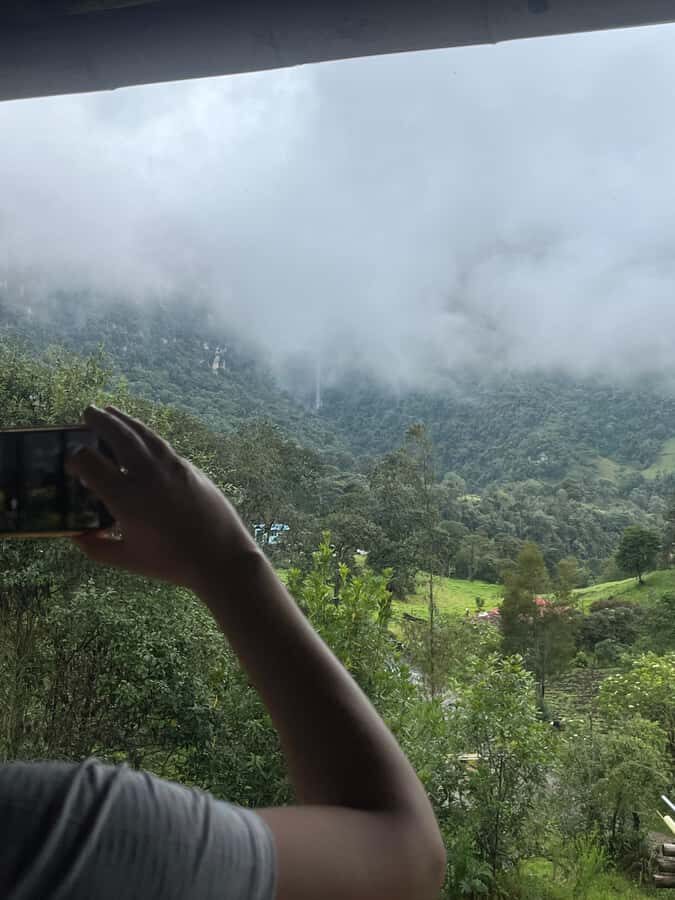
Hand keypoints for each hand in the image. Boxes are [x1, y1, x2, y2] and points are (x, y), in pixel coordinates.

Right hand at [66, 406, 257, 589]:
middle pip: (118, 436)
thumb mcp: (128, 559)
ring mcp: (171, 467)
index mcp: (126, 498)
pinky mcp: (189, 467)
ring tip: (111, 411)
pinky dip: (145, 434)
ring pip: (143, 434)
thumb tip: (77, 537)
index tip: (71, 461)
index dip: (76, 459)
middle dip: (100, 421)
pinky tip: (141, 436)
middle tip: (88, 411)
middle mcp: (147, 475)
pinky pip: (161, 444)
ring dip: (124, 421)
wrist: (221, 556)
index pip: (90, 464)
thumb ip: (97, 548)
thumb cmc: (173, 562)